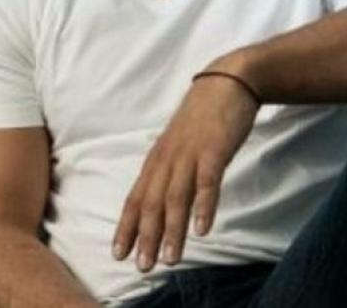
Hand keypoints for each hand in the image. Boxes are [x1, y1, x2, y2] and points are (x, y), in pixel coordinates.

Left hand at [111, 70, 259, 271]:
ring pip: (176, 197)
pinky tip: (203, 230)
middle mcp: (168, 158)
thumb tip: (162, 199)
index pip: (136, 197)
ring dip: (172, 230)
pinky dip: (204, 206)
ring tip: (170, 259)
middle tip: (142, 267)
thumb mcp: (179, 144)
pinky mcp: (215, 149)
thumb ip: (171, 170)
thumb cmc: (203, 116)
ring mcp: (191, 153)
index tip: (118, 254)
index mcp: (158, 159)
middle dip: (145, 237)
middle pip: (151, 202)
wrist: (228, 80)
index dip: (126, 226)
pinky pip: (208, 182)